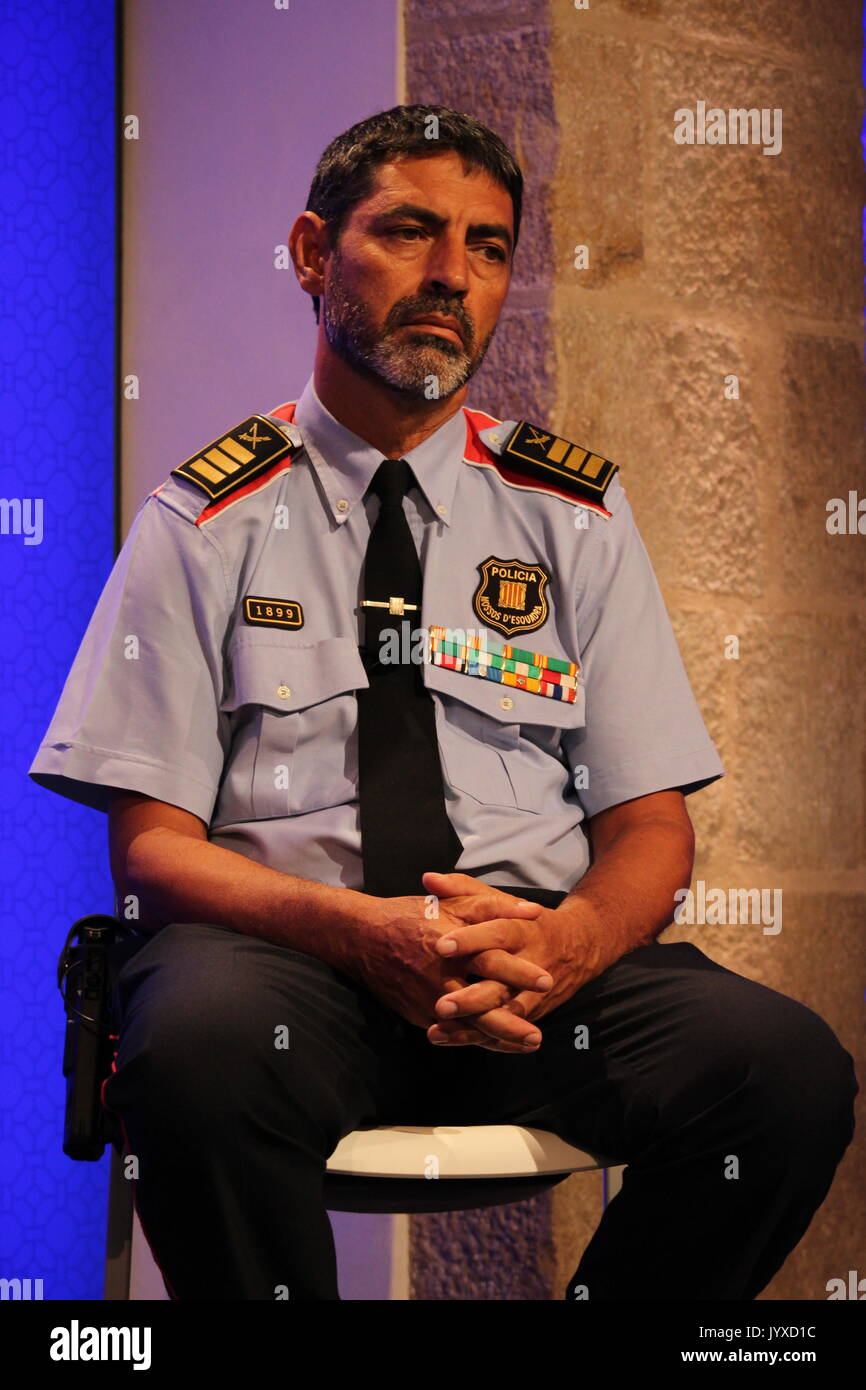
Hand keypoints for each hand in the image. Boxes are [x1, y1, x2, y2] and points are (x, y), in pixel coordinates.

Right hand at [349, 880, 555, 1051]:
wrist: (362, 937)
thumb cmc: (411, 915)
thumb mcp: (452, 903)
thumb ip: (493, 905)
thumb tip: (532, 910)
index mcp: (451, 946)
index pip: (490, 961)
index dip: (518, 971)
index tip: (546, 981)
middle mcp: (439, 978)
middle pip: (479, 1007)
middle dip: (509, 1024)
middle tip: (537, 1037)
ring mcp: (427, 1000)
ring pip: (467, 1027)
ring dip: (497, 1039)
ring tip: (526, 1044)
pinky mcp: (418, 1014)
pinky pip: (451, 1031)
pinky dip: (474, 1039)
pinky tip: (496, 1044)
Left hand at [422, 871, 613, 1048]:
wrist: (579, 946)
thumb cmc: (527, 920)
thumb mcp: (500, 900)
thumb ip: (463, 889)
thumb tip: (428, 878)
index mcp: (521, 930)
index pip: (496, 934)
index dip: (470, 940)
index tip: (440, 946)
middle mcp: (530, 964)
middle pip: (501, 982)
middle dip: (472, 997)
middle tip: (441, 1005)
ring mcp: (533, 993)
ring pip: (504, 1013)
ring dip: (472, 1026)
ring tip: (438, 1030)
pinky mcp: (532, 1013)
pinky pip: (506, 1030)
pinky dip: (480, 1038)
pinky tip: (448, 1039)